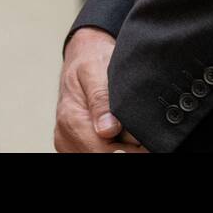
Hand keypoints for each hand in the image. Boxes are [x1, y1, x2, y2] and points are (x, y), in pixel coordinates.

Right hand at [54, 27, 146, 151]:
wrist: (83, 55)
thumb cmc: (91, 59)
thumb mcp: (95, 69)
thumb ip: (101, 98)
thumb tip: (107, 130)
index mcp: (71, 120)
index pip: (104, 153)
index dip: (131, 151)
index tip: (146, 141)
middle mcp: (65, 136)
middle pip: (106, 157)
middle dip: (128, 148)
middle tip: (141, 132)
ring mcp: (69, 143)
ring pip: (103, 155)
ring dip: (122, 146)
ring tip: (127, 126)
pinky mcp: (75, 145)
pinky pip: (99, 151)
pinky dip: (114, 145)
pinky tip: (119, 130)